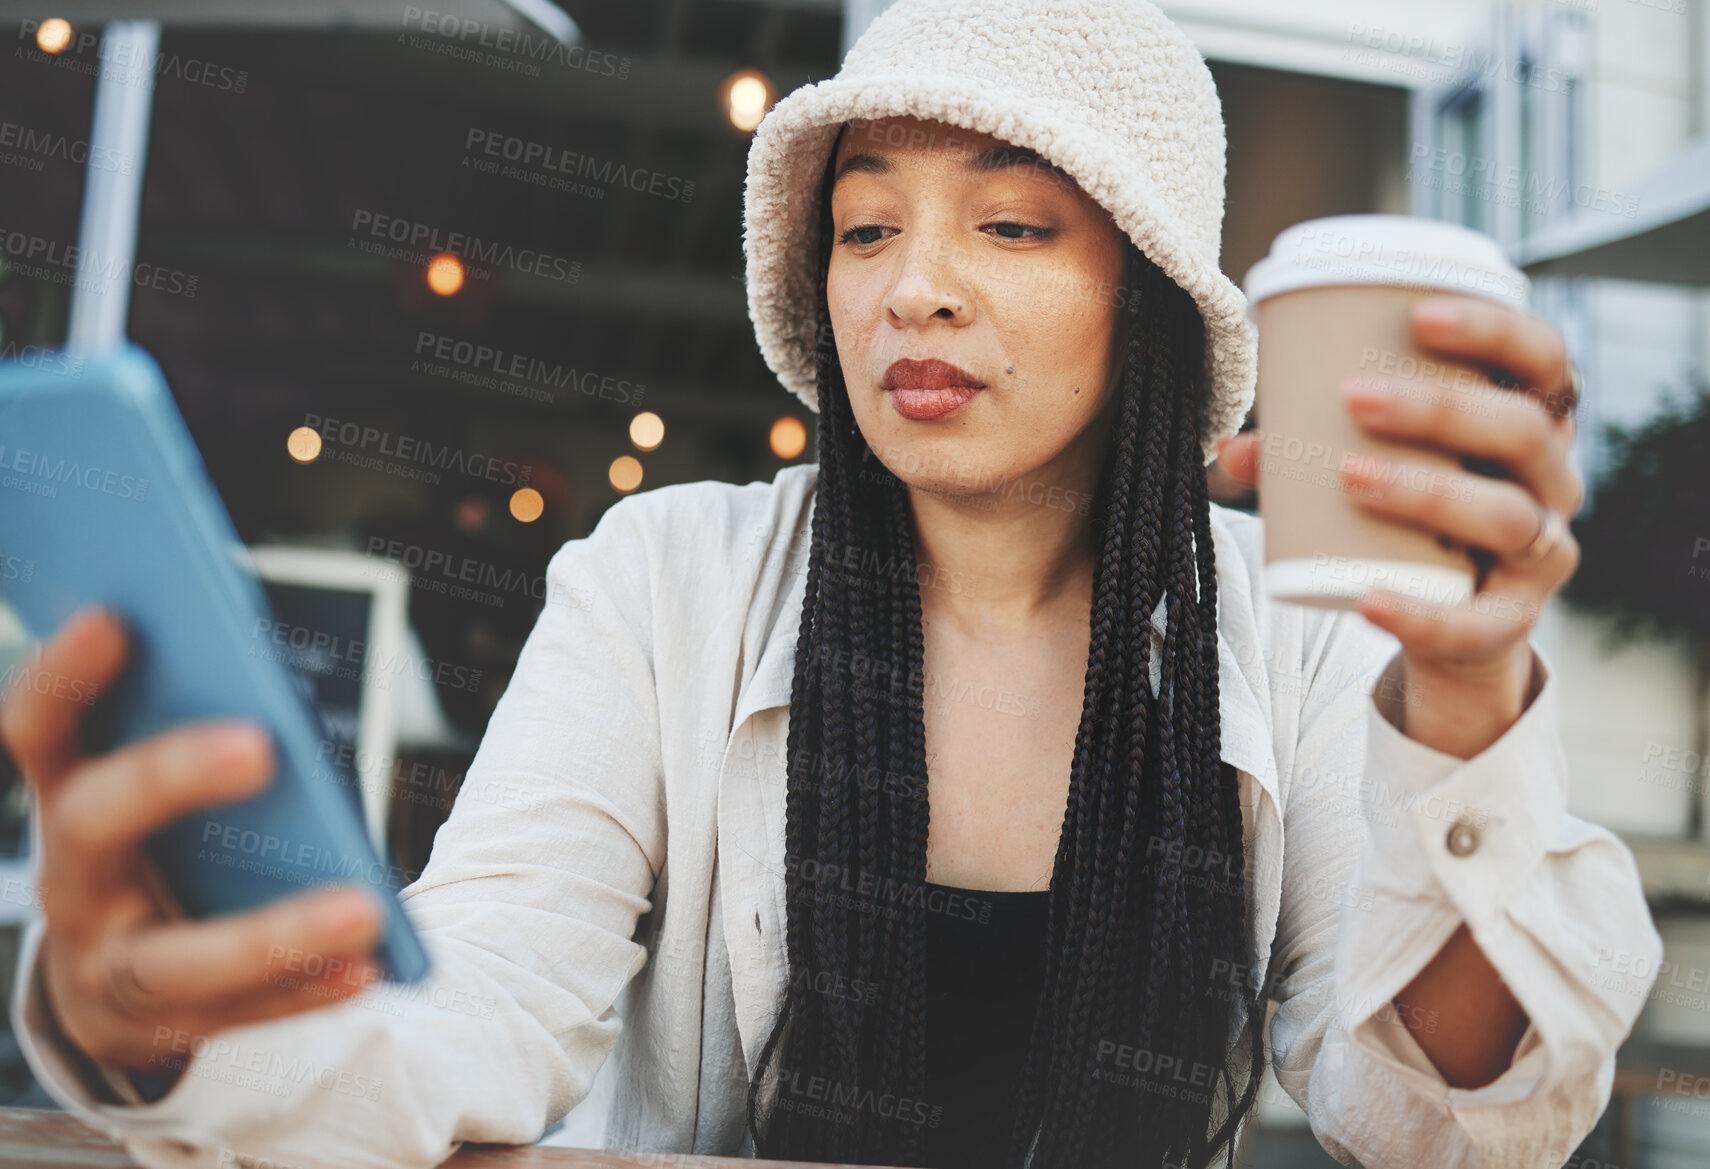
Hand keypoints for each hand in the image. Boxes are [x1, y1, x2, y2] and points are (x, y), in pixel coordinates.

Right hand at [0, 607, 385, 1078]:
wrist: (108, 982)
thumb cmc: (156, 843)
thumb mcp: (151, 784)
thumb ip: (186, 726)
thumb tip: (259, 669)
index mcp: (66, 794)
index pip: (38, 727)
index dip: (63, 675)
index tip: (112, 617)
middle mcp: (70, 878)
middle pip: (94, 822)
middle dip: (170, 776)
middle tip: (259, 743)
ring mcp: (106, 960)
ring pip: (179, 957)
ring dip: (275, 932)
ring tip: (363, 909)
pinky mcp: (160, 1023)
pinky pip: (243, 1011)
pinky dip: (309, 989)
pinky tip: (372, 965)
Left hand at [1218, 296, 1583, 751]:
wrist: (1455, 624)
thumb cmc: (1417, 519)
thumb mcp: (1382, 470)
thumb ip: (1311, 453)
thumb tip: (1232, 447)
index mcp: (1530, 424)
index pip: (1543, 358)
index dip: (1496, 329)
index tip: (1418, 315)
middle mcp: (1552, 482)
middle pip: (1524, 431)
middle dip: (1442, 407)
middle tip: (1355, 397)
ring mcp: (1543, 553)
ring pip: (1508, 516)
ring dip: (1429, 491)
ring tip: (1351, 477)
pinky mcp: (1516, 620)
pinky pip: (1481, 624)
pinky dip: (1422, 614)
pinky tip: (1370, 600)